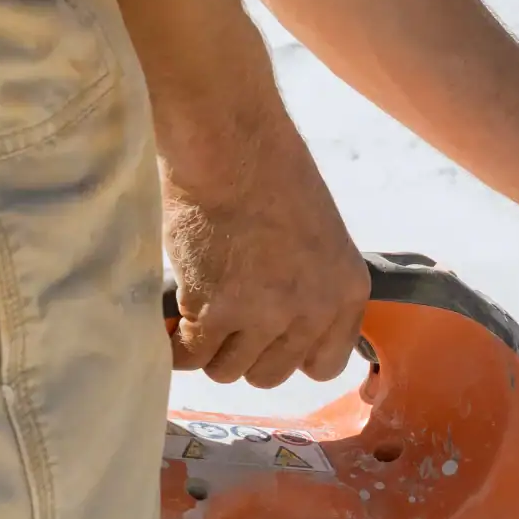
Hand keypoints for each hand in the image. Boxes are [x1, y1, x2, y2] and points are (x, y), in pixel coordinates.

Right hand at [162, 114, 367, 387]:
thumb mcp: (318, 234)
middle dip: (244, 352)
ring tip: (197, 310)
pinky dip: (176, 345)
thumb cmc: (267, 171)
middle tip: (224, 319)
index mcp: (346, 291)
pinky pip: (190, 356)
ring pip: (228, 370)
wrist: (229, 143)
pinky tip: (173, 322)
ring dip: (208, 348)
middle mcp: (312, 310)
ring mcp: (265, 315)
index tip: (268, 338)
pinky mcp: (217, 312)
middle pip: (271, 374)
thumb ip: (309, 285)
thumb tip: (282, 324)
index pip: (325, 365)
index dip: (290, 354)